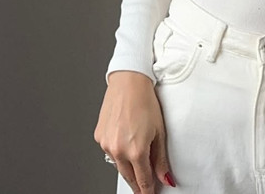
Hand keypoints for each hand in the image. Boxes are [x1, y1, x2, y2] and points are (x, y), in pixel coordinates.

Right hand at [94, 70, 175, 192]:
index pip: (143, 181)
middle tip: (146, 184)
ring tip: (137, 157)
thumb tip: (165, 178)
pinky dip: (118, 151)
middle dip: (138, 182)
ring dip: (128, 166)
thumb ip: (161, 159)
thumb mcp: (159, 131)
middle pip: (129, 177)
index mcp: (136, 150)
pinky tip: (125, 141)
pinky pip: (109, 151)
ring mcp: (106, 144)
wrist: (128, 81)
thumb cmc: (145, 100)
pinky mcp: (99, 137)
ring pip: (118, 165)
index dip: (148, 191)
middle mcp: (118, 150)